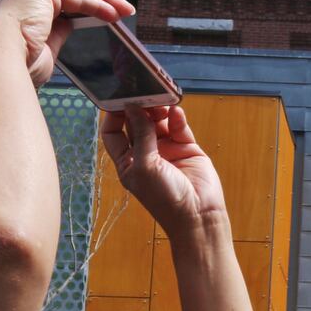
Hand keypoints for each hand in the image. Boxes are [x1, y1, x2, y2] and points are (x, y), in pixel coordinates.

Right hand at [0, 0, 131, 85]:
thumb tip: (67, 34)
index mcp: (28, 12)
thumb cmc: (17, 64)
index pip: (62, 4)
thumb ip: (57, 38)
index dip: (86, 10)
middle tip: (122, 11)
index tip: (107, 20)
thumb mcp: (44, 52)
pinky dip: (97, 4)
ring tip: (125, 10)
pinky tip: (113, 14)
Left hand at [100, 105, 226, 233]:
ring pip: (157, 121)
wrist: (198, 215)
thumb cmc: (164, 197)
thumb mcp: (145, 166)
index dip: (113, 116)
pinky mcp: (186, 147)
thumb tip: (133, 107)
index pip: (113, 133)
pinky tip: (176, 112)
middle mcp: (145, 153)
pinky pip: (178, 127)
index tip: (118, 101)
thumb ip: (140, 135)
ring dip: (157, 110)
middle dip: (138, 109)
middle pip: (135, 123)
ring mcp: (166, 149)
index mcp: (128, 161)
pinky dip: (176, 118)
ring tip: (161, 102)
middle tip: (142, 94)